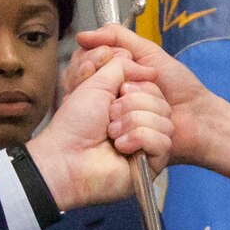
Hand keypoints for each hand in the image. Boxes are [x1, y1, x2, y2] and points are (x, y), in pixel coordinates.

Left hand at [25, 53, 171, 209]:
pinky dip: (139, 139)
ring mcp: (148, 143)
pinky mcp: (152, 163)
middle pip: (161, 102)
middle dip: (131, 105)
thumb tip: (151, 70)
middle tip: (109, 117)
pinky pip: (163, 141)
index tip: (117, 92)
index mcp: (130, 103)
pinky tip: (120, 148)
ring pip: (163, 121)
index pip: (153, 86)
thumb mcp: (97, 82)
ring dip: (132, 123)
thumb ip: (123, 66)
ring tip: (111, 134)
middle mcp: (141, 122)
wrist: (66, 156)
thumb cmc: (76, 123)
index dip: (136, 87)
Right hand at [69, 27, 229, 191]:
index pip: (82, 68)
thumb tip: (82, 35)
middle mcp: (105, 102)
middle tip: (138, 87)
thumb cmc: (177, 84)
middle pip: (88, 90)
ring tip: (151, 105)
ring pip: (107, 110)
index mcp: (109, 80)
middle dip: (123, 86)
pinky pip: (120, 133)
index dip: (92, 63)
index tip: (103, 61)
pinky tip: (151, 119)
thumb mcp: (148, 52)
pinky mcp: (124, 144)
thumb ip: (118, 37)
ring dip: (135, 105)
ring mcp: (112, 124)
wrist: (197, 115)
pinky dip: (139, 125)